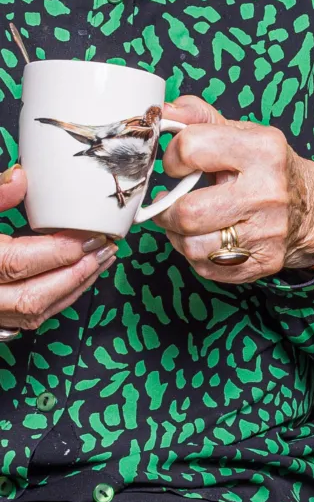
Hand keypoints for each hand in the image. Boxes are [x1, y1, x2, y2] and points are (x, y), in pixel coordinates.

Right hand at [0, 165, 116, 332]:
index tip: (88, 232)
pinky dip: (56, 303)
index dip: (59, 249)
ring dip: (72, 289)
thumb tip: (21, 178)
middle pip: (33, 296)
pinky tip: (74, 283)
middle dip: (76, 274)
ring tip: (100, 263)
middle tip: (105, 249)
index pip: (19, 262)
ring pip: (33, 314)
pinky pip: (27, 323)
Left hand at [157, 97, 313, 283]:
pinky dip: (197, 255)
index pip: (191, 149)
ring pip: (193, 246)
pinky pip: (208, 267)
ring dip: (179, 236)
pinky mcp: (265, 262)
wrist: (312, 209)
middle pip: (188, 212)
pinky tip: (207, 238)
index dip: (173, 158)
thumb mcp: (242, 133)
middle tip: (169, 202)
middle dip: (167, 210)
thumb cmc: (268, 168)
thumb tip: (163, 110)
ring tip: (187, 223)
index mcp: (262, 150)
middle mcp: (268, 193)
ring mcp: (268, 232)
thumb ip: (200, 117)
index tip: (177, 165)